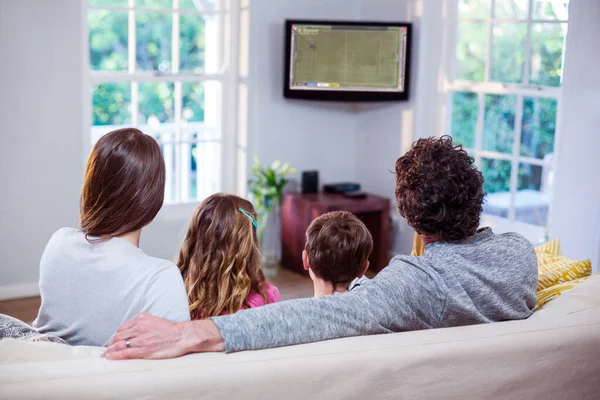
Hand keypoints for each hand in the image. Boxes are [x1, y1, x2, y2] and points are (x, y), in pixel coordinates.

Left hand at [102, 313, 224, 359]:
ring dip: (110, 350)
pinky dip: (115, 355)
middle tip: (109, 349)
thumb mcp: (154, 320)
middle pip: (119, 336)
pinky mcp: (144, 349)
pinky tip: (110, 357)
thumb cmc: (171, 329)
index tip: (114, 340)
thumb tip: (133, 330)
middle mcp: (139, 327)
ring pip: (120, 344)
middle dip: (112, 343)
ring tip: (106, 355)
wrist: (182, 335)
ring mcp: (141, 339)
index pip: (122, 327)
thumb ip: (143, 323)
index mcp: (141, 318)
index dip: (116, 335)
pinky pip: (125, 352)